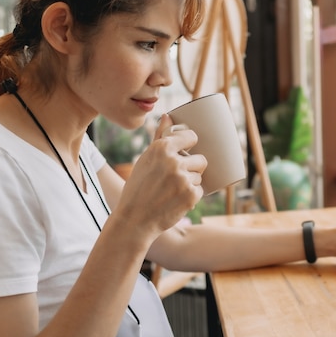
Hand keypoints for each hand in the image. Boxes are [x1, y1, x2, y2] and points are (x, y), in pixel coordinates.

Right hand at [116, 114, 206, 235]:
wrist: (134, 220)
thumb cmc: (138, 188)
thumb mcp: (145, 159)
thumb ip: (160, 137)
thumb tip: (168, 116)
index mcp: (161, 148)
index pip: (192, 136)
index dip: (191, 145)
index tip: (187, 150)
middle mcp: (174, 161)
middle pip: (200, 159)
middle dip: (191, 169)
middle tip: (174, 179)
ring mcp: (183, 178)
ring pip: (199, 176)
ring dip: (190, 184)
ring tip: (171, 191)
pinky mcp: (191, 195)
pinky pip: (200, 190)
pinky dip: (191, 197)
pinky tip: (175, 201)